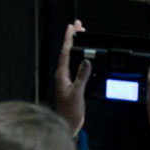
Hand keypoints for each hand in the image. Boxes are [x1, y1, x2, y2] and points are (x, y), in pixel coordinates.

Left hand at [55, 20, 90, 135]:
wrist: (67, 124)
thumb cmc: (69, 111)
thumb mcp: (77, 93)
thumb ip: (82, 76)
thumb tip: (87, 61)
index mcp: (62, 74)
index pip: (66, 52)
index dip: (70, 38)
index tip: (73, 27)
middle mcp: (63, 75)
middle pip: (68, 52)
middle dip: (74, 38)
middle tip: (79, 25)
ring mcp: (67, 79)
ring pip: (72, 58)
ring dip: (78, 47)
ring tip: (82, 37)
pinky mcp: (72, 85)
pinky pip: (77, 67)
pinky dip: (82, 59)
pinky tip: (87, 58)